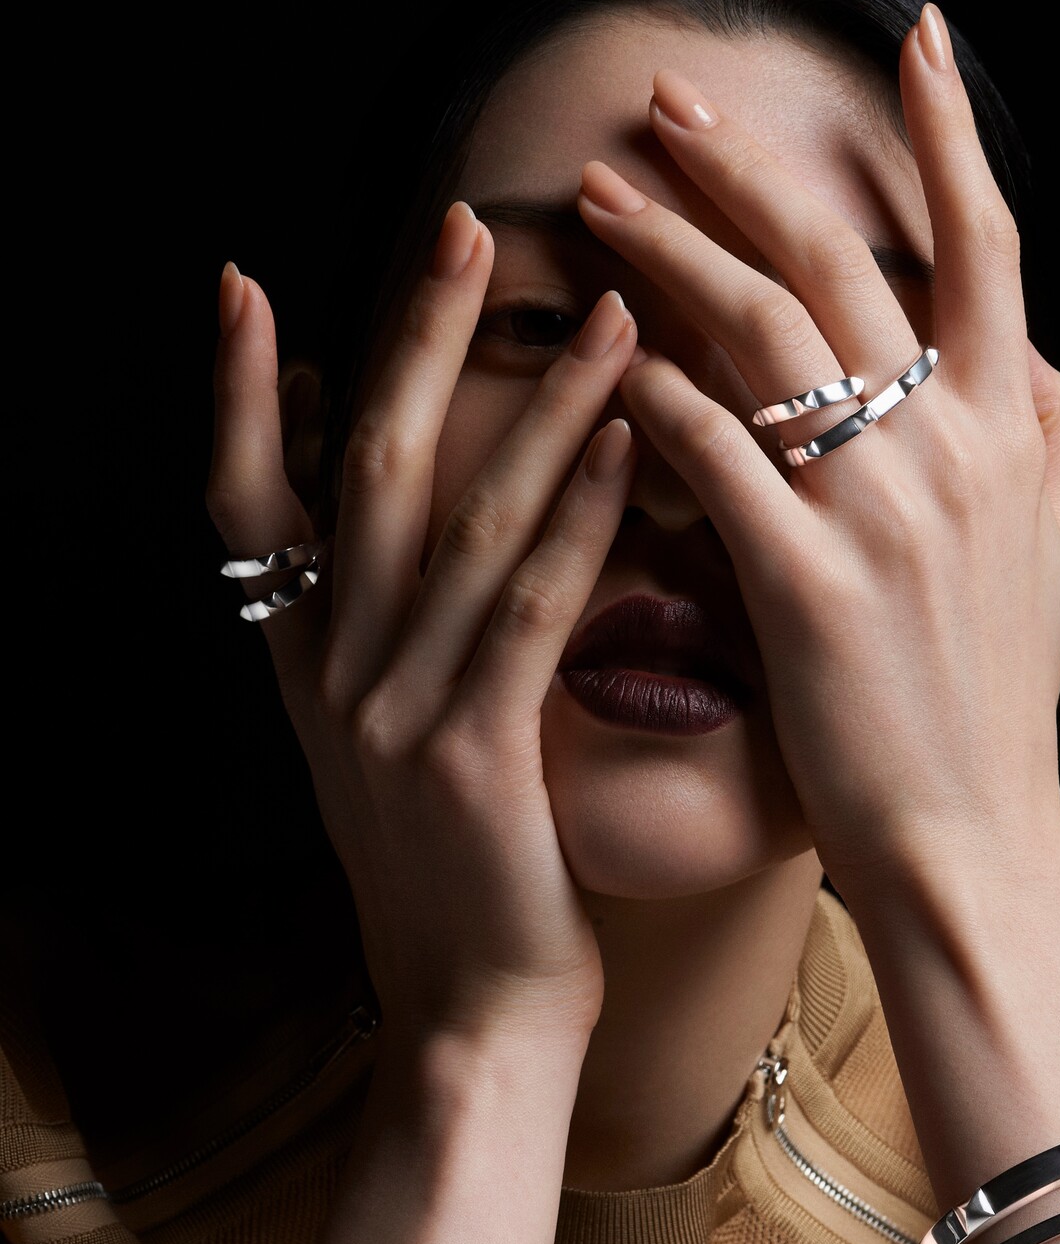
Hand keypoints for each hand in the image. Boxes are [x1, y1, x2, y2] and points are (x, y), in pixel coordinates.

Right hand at [205, 209, 637, 1047]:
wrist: (477, 1017)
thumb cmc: (466, 879)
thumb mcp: (396, 752)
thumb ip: (389, 643)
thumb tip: (408, 530)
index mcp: (306, 669)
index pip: (248, 503)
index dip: (245, 391)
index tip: (251, 282)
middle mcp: (331, 676)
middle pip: (365, 470)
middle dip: (414, 339)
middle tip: (467, 227)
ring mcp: (392, 715)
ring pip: (458, 521)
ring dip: (536, 403)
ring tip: (606, 308)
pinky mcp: (472, 757)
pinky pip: (526, 606)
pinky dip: (576, 511)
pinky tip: (631, 435)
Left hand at [575, 5, 1059, 896]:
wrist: (971, 839)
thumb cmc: (997, 705)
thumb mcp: (1056, 557)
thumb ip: (1048, 443)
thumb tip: (1039, 359)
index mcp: (1018, 432)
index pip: (990, 247)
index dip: (951, 135)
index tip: (910, 43)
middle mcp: (956, 450)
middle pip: (847, 260)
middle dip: (753, 165)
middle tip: (671, 103)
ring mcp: (884, 513)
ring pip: (769, 336)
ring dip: (677, 252)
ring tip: (606, 198)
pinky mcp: (808, 583)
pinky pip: (716, 454)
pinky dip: (658, 395)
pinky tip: (607, 357)